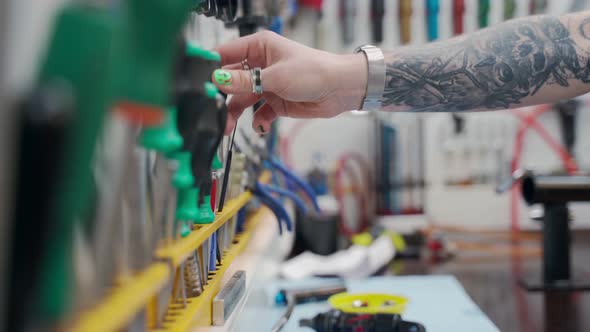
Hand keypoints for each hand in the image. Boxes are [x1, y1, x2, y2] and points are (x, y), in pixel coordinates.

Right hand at [211, 31, 366, 133]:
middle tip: (210, 109)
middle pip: (230, 80)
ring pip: (240, 99)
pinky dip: (256, 121)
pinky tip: (259, 125)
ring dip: (232, 112)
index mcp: (258, 47)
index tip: (198, 83)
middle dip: (220, 95)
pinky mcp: (274, 102)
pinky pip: (257, 113)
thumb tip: (218, 79)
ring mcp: (266, 84)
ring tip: (226, 126)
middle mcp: (259, 65)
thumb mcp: (276, 76)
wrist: (341, 90)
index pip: (225, 54)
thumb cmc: (315, 71)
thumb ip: (246, 81)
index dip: (210, 68)